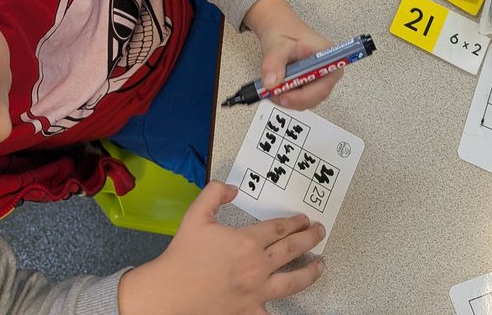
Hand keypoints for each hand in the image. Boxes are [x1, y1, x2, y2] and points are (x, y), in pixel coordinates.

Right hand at [117, 181, 324, 314]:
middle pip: (292, 250)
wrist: (170, 293)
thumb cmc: (183, 255)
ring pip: (293, 282)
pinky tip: (290, 307)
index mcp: (247, 242)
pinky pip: (272, 313)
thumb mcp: (197, 214)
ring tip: (320, 266)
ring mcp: (256, 292)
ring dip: (310, 272)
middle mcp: (257, 266)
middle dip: (309, 239)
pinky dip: (281, 310)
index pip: (279, 228)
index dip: (295, 222)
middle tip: (319, 233)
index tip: (304, 220)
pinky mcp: (249, 312)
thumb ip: (215, 193)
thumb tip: (232, 188)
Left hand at [243, 0, 341, 111]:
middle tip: (272, 92)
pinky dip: (287, 96)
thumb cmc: (284, 30)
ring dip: (288, 98)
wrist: (279, 26)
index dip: (302, 96)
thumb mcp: (277, 44)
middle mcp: (328, 71)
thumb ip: (273, 62)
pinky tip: (276, 87)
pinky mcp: (310, 83)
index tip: (283, 95)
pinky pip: (300, 98)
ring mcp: (319, 78)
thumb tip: (271, 83)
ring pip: (306, 101)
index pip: (322, 88)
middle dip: (292, 99)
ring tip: (272, 87)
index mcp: (329, 59)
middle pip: (314, 98)